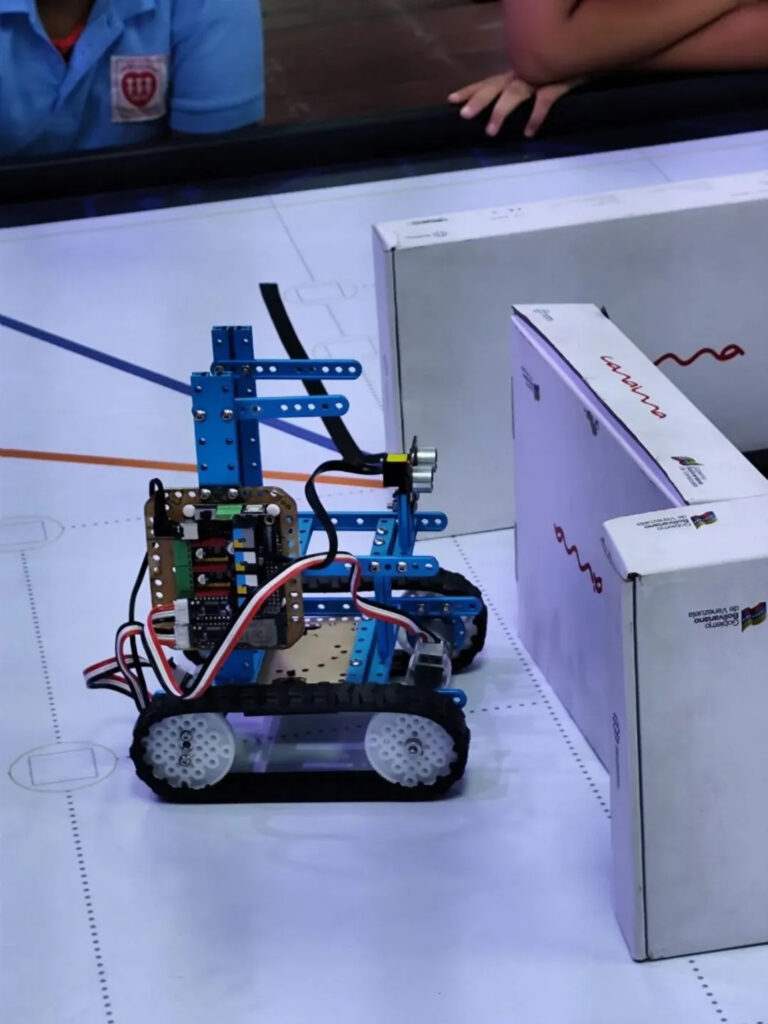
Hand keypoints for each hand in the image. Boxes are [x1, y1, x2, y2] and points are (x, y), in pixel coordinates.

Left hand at [448, 71, 582, 137]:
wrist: (590, 46)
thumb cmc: (564, 62)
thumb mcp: (540, 72)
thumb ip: (525, 83)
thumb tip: (510, 102)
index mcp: (516, 72)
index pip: (488, 82)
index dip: (470, 90)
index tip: (450, 100)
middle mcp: (523, 72)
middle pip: (495, 86)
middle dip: (478, 100)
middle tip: (463, 116)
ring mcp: (539, 76)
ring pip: (515, 93)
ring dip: (502, 112)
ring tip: (490, 131)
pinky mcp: (557, 82)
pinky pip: (544, 101)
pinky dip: (535, 117)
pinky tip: (528, 133)